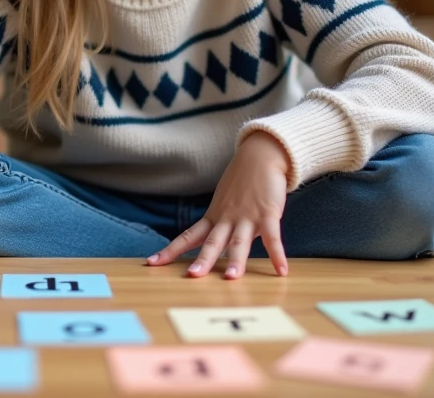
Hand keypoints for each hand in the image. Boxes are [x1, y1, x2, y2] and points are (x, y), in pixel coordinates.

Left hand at [148, 131, 290, 278]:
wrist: (260, 155)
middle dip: (203, 260)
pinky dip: (277, 254)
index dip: (171, 250)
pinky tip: (281, 270)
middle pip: (212, 243)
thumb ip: (221, 224)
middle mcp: (226, 219)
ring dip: (236, 260)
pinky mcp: (268, 213)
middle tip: (192, 276)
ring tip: (232, 278)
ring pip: (239, 242)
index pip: (188, 237)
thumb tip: (217, 246)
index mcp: (214, 217)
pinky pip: (272, 237)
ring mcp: (246, 217)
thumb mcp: (224, 203)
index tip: (152, 263)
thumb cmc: (242, 182)